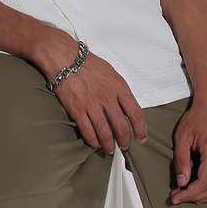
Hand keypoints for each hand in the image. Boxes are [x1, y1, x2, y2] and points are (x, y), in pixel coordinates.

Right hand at [32, 34, 148, 154]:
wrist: (65, 58)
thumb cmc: (89, 63)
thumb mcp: (111, 72)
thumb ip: (120, 90)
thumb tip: (126, 107)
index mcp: (119, 87)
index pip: (136, 114)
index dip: (141, 130)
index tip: (141, 138)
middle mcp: (108, 98)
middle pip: (122, 127)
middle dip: (125, 141)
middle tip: (124, 146)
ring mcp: (92, 105)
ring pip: (105, 134)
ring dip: (109, 145)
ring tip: (109, 149)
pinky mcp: (77, 110)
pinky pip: (88, 132)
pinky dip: (93, 141)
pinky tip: (95, 144)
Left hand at [170, 90, 206, 204]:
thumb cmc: (197, 118)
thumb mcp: (183, 135)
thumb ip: (181, 159)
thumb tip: (181, 182)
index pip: (203, 184)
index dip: (188, 194)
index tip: (175, 197)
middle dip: (194, 198)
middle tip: (178, 197)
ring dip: (205, 197)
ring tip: (189, 194)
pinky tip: (202, 189)